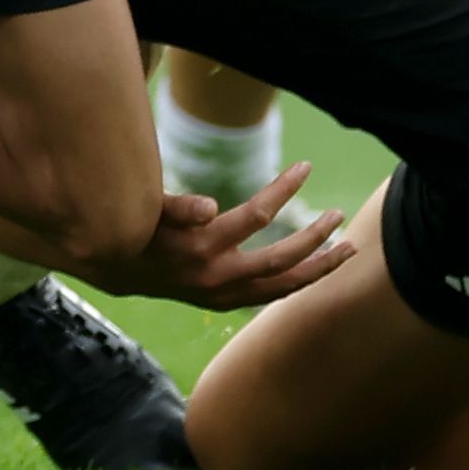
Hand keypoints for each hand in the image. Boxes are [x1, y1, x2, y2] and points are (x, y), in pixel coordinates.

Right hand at [90, 163, 352, 310]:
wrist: (119, 268)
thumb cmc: (137, 224)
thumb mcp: (149, 208)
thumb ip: (178, 206)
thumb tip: (212, 205)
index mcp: (202, 247)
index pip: (256, 217)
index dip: (283, 190)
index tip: (305, 167)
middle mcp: (218, 277)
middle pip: (281, 261)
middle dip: (315, 238)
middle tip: (338, 214)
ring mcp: (224, 295)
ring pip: (283, 287)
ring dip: (319, 268)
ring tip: (349, 248)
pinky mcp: (225, 302)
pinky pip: (272, 295)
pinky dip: (299, 282)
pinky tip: (319, 267)